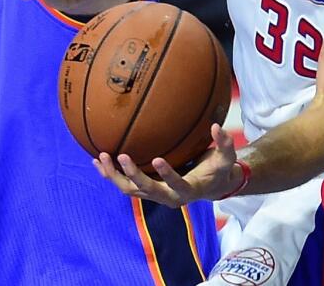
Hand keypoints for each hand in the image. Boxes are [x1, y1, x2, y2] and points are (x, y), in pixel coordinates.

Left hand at [94, 124, 239, 206]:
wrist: (209, 187)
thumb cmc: (218, 170)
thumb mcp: (225, 158)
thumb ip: (224, 143)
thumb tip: (216, 126)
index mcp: (188, 190)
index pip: (177, 184)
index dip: (168, 174)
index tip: (159, 159)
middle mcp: (168, 198)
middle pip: (145, 190)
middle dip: (132, 175)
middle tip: (121, 156)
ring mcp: (154, 195)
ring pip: (129, 190)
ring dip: (114, 176)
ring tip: (102, 157)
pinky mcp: (145, 190)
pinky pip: (124, 185)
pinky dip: (110, 174)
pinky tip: (97, 161)